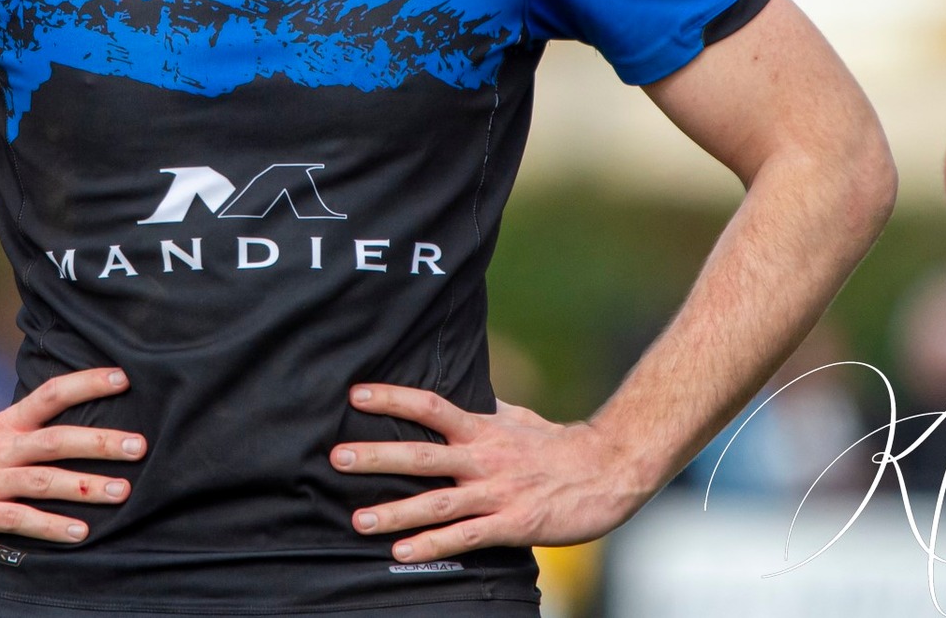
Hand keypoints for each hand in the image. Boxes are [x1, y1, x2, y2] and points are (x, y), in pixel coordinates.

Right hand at [0, 366, 145, 541]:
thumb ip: (28, 431)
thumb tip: (76, 426)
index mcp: (6, 424)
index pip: (51, 394)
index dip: (87, 383)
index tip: (124, 378)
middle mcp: (0, 448)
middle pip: (56, 440)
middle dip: (100, 442)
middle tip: (140, 445)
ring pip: (43, 481)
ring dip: (85, 486)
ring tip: (123, 491)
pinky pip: (18, 520)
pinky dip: (50, 526)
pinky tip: (80, 533)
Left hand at [330, 383, 652, 562]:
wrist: (608, 471)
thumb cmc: (560, 446)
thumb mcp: (520, 418)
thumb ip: (487, 410)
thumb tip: (465, 393)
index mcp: (483, 429)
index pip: (430, 406)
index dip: (393, 399)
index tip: (355, 395)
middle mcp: (484, 458)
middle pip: (422, 455)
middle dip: (377, 456)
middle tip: (337, 457)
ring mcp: (497, 493)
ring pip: (437, 503)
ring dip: (395, 511)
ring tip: (357, 519)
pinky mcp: (512, 525)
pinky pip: (465, 537)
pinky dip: (432, 545)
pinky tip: (402, 552)